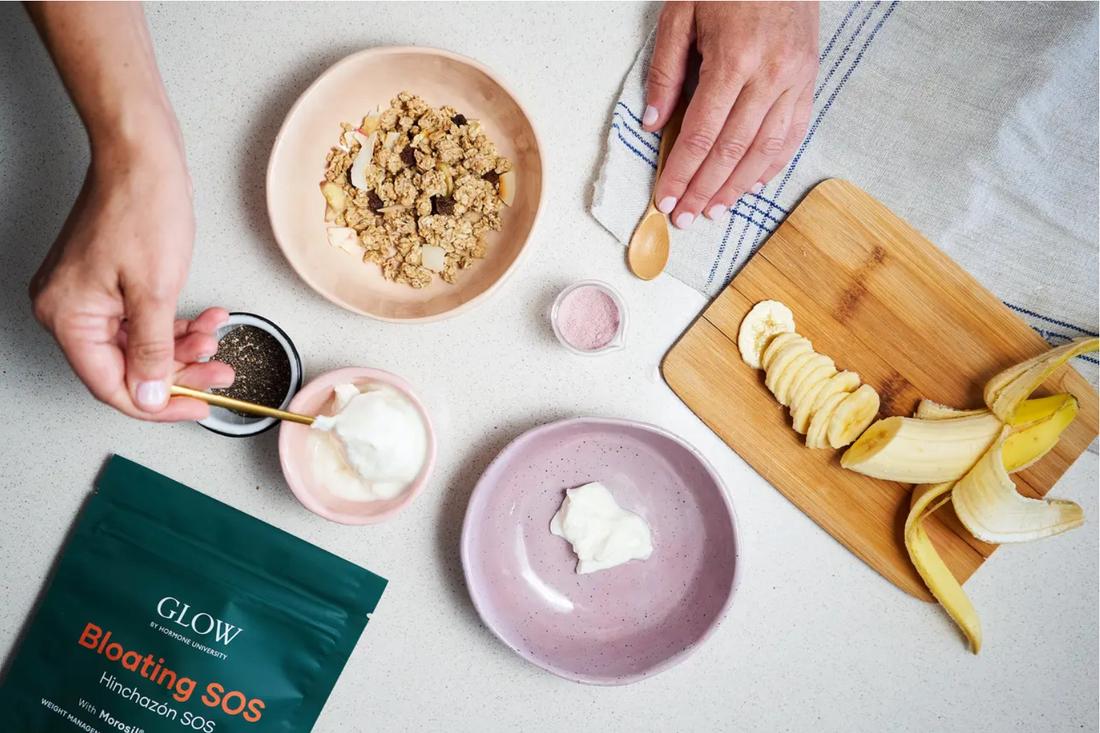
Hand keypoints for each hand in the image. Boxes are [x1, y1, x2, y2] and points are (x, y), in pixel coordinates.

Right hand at [29, 139, 232, 420]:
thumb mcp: (155, 290)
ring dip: (183, 346)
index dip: (157, 404)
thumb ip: (154, 350)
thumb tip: (151, 395)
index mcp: (69, 316)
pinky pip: (143, 319)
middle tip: (220, 374)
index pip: (111, 385)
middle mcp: (70, 310)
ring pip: (141, 344)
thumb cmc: (142, 207)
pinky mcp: (108, 284)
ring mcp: (89, 296)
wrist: (142, 156)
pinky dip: (175, 322)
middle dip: (180, 371)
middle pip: (128, 366)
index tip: (196, 407)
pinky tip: (207, 320)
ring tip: (216, 339)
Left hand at [643, 1, 818, 227]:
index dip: (682, 172)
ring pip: (765, 150)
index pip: (700, 134)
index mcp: (733, 60)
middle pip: (732, 151)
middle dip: (705, 190)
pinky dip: (772, 164)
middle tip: (685, 217)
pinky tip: (752, 185)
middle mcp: (769, 76)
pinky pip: (793, 134)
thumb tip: (653, 124)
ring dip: (737, 187)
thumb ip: (666, 71)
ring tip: (715, 210)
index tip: (665, 198)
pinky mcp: (810, 79)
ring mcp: (796, 80)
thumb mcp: (681, 14)